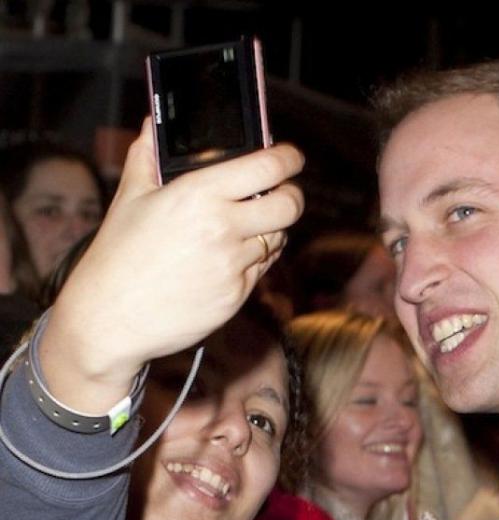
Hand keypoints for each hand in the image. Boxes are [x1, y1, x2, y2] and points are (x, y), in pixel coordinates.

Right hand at [41, 118, 303, 412]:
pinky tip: (224, 260)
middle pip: (289, 206)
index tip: (291, 158)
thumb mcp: (130, 197)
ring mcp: (232, 266)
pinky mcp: (235, 297)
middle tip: (281, 193)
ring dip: (269, 231)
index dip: (288, 159)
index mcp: (199, 195)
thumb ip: (146, 154)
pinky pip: (259, 272)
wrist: (111, 318)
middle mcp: (223, 229)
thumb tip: (153, 125)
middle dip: (291, 196)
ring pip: (276, 240)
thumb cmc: (117, 257)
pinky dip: (251, 262)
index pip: (268, 168)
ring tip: (243, 229)